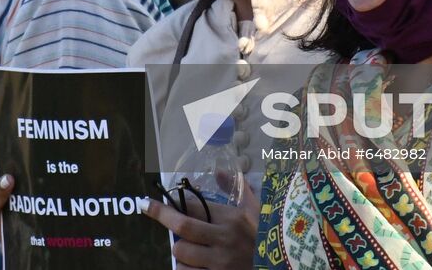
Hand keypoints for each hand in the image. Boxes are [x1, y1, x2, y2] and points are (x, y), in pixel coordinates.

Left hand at [142, 177, 256, 269]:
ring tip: (185, 248)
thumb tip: (219, 171)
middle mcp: (224, 240)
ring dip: (179, 251)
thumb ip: (237, 189)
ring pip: (182, 255)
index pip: (194, 206)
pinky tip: (191, 264)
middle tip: (149, 210)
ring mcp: (220, 264)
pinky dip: (185, 269)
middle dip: (164, 218)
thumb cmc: (266, 236)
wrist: (282, 267)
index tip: (155, 200)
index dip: (173, 202)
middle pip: (182, 227)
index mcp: (232, 220)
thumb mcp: (256, 211)